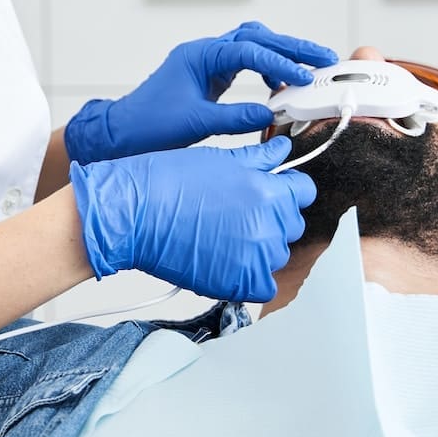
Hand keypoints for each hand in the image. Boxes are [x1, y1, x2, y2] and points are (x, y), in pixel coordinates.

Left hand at [64, 21, 338, 165]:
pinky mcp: (210, 76)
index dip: (279, 62)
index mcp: (198, 56)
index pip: (247, 50)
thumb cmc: (150, 125)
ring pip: (252, 45)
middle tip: (323, 57)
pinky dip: (266, 69)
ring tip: (307, 71)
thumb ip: (234, 118)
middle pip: (255, 37)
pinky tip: (277, 86)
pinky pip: (245, 63)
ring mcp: (207, 62)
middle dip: (290, 46)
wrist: (123, 133)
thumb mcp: (195, 123)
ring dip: (280, 54)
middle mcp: (204, 53)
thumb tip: (271, 114)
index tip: (305, 76)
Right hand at [70, 138, 314, 303]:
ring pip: (277, 254)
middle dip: (271, 218)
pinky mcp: (240, 284)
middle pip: (291, 223)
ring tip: (223, 236)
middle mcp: (269, 225)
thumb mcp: (219, 158)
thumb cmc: (167, 182)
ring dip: (259, 247)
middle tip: (235, 214)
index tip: (268, 193)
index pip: (304, 192)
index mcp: (268, 190)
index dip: (285, 189)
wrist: (133, 213)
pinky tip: (226, 261)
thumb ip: (260, 159)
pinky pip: (264, 286)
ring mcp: (256, 258)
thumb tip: (282, 150)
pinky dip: (250, 277)